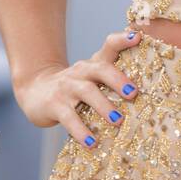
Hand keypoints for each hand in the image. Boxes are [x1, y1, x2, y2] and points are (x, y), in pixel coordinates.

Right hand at [13, 28, 142, 147]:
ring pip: (87, 92)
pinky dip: (81, 131)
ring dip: (104, 106)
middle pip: (101, 69)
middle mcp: (81, 71)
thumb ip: (114, 76)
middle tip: (133, 94)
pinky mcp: (54, 105)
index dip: (123, 40)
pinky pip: (69, 118)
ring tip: (118, 121)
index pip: (109, 46)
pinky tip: (92, 142)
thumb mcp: (92, 77)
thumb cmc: (75, 85)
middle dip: (118, 80)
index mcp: (94, 64)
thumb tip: (145, 88)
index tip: (138, 37)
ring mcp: (66, 87)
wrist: (35, 90)